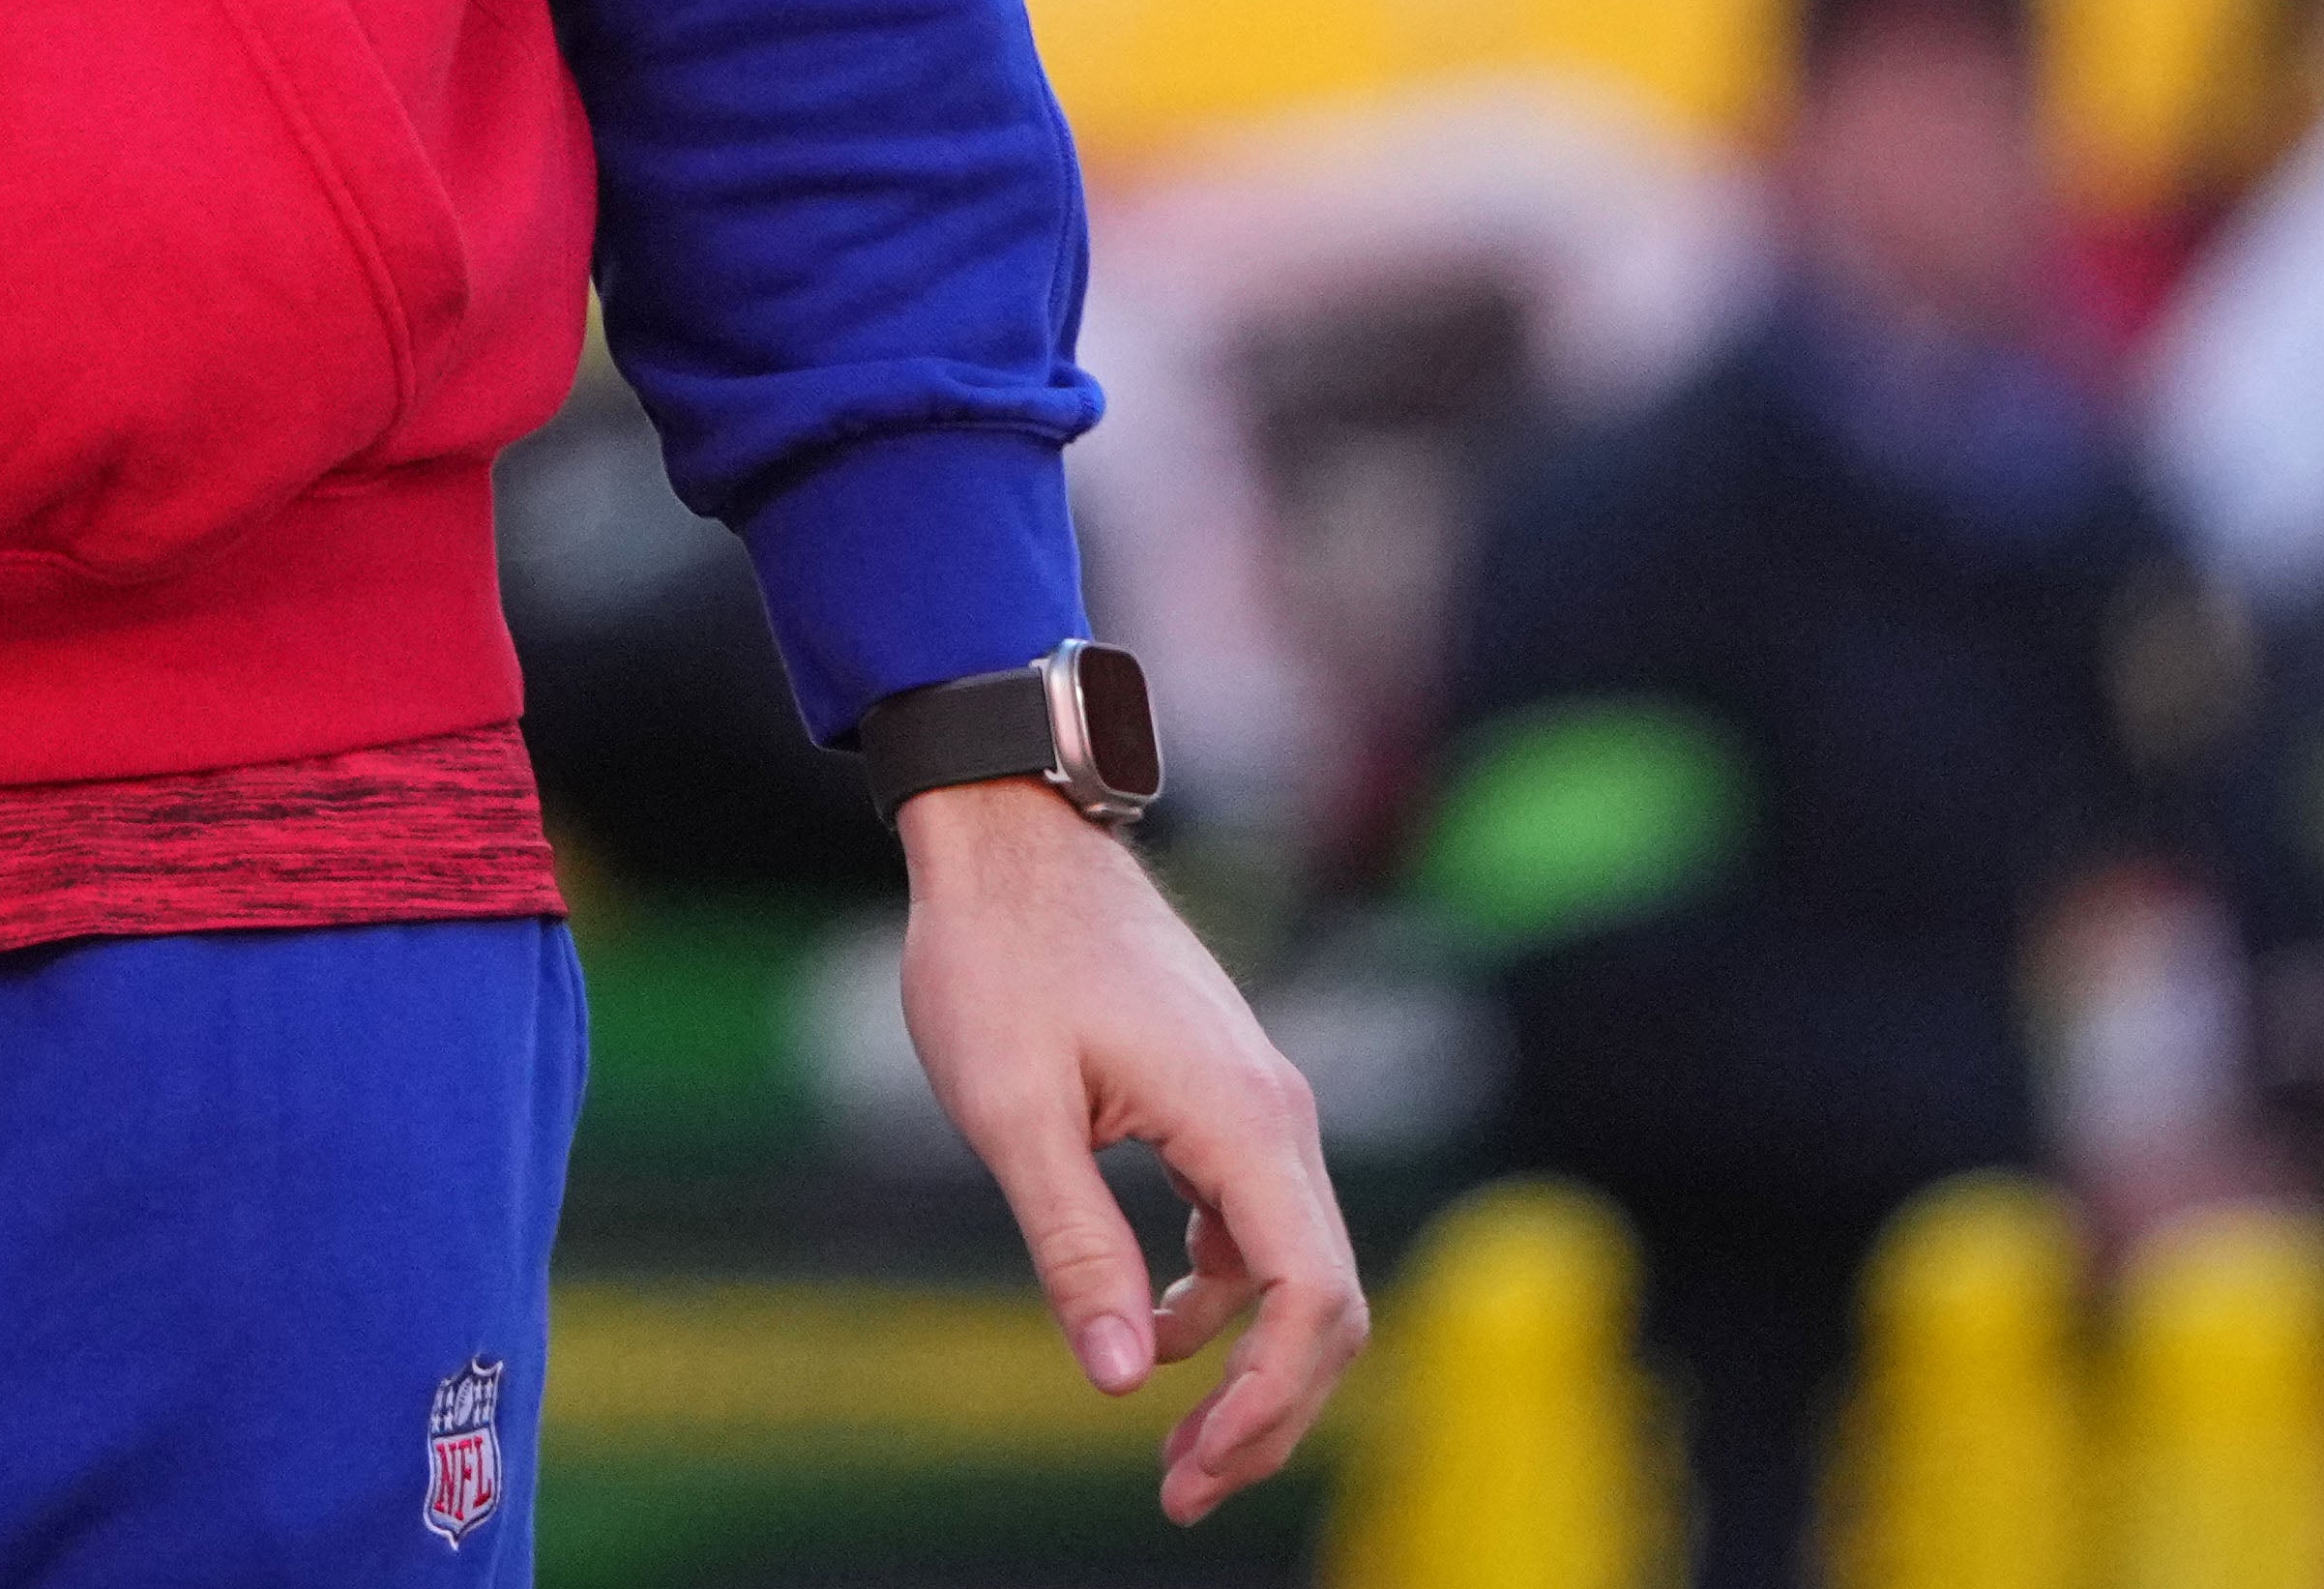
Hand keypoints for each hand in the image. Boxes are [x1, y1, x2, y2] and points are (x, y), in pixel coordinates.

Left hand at [889, 775, 1368, 1525]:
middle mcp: (1278, 1114)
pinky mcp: (1226, 1097)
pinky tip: (1153, 1325)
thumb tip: (1124, 1382)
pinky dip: (1223, 1295)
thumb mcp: (1012, 1113)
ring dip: (1248, 1362)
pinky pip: (1256, 1224)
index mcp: (1243, 1121)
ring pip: (1296, 1267)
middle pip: (1326, 1299)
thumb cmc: (996, 957)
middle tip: (1182, 1488)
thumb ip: (1074, 1247)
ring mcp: (1259, 1102)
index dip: (1271, 1403)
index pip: (1312, 1298)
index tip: (1194, 1468)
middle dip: (1270, 1410)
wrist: (1009, 835)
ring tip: (1168, 1440)